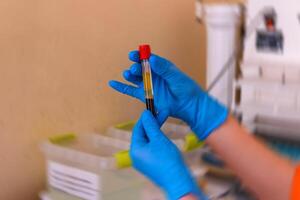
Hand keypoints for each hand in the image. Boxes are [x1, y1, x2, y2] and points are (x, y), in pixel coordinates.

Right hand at [109, 51, 227, 139]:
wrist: (188, 105)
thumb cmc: (186, 88)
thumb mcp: (176, 76)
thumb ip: (164, 68)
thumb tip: (152, 59)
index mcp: (160, 67)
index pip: (148, 58)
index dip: (140, 55)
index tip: (133, 54)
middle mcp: (153, 75)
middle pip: (139, 68)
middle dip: (135, 67)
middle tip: (135, 69)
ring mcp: (148, 85)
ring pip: (134, 78)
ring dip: (129, 75)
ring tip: (128, 74)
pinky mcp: (145, 96)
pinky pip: (130, 91)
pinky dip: (121, 87)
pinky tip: (112, 83)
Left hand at [130, 110, 206, 199]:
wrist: (177, 180)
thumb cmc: (168, 160)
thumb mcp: (159, 139)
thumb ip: (151, 126)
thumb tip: (145, 114)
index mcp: (135, 150)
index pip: (138, 129)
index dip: (145, 118)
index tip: (152, 109)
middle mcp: (136, 156)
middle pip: (143, 135)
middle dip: (152, 124)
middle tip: (161, 113)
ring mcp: (143, 161)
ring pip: (148, 141)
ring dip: (155, 131)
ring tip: (163, 121)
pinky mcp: (151, 164)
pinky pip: (151, 149)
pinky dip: (157, 140)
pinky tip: (163, 135)